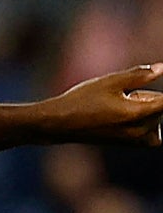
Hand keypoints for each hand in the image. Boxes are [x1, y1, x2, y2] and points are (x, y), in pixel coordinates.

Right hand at [47, 63, 162, 146]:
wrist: (60, 124)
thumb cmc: (82, 100)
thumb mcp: (109, 82)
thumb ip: (139, 75)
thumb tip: (162, 68)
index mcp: (139, 114)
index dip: (161, 95)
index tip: (137, 92)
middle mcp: (141, 131)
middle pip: (160, 109)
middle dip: (148, 98)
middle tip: (122, 94)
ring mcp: (135, 140)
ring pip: (156, 121)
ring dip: (147, 110)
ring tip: (122, 105)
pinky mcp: (128, 144)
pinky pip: (150, 134)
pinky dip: (144, 123)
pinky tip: (123, 114)